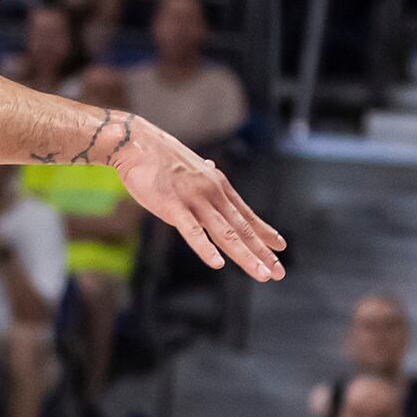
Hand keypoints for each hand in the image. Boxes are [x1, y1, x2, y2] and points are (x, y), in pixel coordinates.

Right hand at [94, 114, 285, 283]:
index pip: (246, 214)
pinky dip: (205, 248)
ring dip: (245, 256)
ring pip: (225, 233)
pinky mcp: (172, 206)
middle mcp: (212, 193)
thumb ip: (203, 175)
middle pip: (242, 228)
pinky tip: (217, 264)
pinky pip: (191, 231)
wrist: (136, 143)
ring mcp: (194, 199)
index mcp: (217, 186)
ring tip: (261, 274)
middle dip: (262, 252)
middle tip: (278, 272)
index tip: (280, 246)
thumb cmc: (159, 157)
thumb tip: (212, 167)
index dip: (264, 232)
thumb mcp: (190, 167)